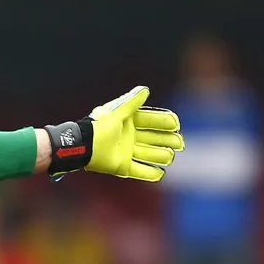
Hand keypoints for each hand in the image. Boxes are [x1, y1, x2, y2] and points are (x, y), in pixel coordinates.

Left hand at [44, 86, 184, 181]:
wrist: (84, 145)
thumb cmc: (99, 126)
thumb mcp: (117, 111)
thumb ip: (131, 102)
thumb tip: (145, 90)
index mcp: (129, 122)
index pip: (152, 121)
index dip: (164, 122)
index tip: (175, 124)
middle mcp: (130, 137)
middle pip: (154, 138)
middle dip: (168, 140)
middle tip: (179, 143)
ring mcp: (127, 152)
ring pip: (150, 154)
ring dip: (161, 156)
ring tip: (170, 156)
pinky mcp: (123, 167)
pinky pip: (140, 171)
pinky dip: (150, 173)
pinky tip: (160, 173)